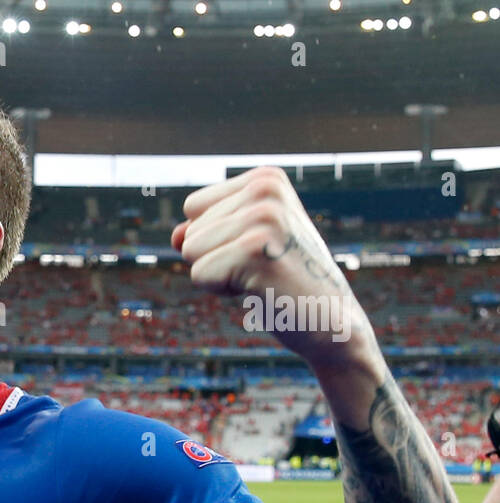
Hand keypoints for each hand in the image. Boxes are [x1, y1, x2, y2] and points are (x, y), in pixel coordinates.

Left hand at [172, 166, 373, 367]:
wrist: (331, 320)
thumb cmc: (284, 281)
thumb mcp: (245, 245)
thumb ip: (206, 232)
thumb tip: (175, 236)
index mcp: (266, 179)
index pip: (193, 207)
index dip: (215, 239)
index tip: (257, 251)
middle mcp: (266, 189)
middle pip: (189, 230)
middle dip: (216, 257)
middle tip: (262, 268)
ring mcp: (263, 217)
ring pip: (189, 251)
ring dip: (219, 275)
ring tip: (262, 276)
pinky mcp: (255, 250)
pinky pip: (199, 274)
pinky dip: (223, 290)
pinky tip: (261, 288)